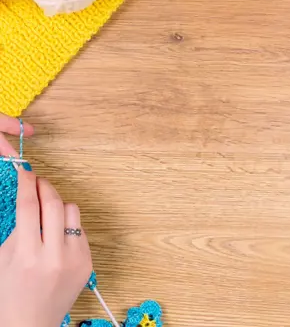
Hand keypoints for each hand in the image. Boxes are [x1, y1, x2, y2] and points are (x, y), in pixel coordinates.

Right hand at [0, 115, 92, 326]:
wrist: (29, 325)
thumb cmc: (10, 293)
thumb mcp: (3, 259)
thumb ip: (18, 229)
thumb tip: (29, 198)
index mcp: (26, 256)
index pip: (28, 206)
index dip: (27, 183)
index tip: (26, 170)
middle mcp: (54, 256)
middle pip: (54, 203)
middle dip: (45, 186)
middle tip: (38, 181)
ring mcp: (75, 259)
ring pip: (72, 211)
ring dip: (59, 205)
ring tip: (48, 213)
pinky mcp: (88, 262)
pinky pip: (80, 230)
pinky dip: (68, 226)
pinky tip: (58, 235)